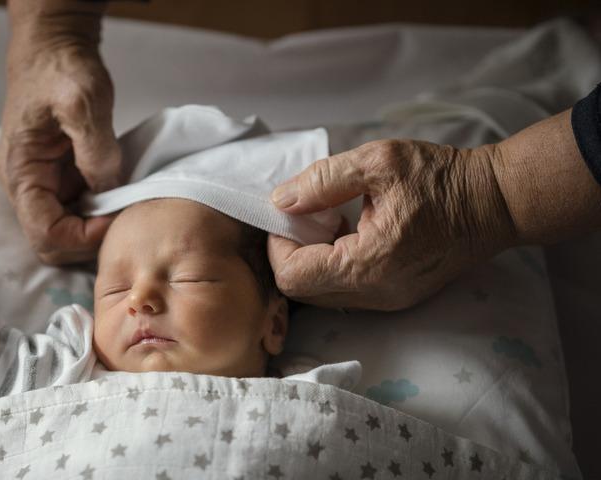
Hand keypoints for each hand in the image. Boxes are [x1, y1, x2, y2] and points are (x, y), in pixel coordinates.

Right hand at [0, 5, 120, 264]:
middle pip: (54, 242)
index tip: (116, 218)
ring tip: (126, 205)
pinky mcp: (62, 178)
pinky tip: (122, 194)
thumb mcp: (82, 100)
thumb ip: (95, 149)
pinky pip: (81, 210)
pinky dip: (102, 210)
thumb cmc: (61, 69)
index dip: (83, 237)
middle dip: (90, 239)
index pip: (45, 234)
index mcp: (21, 173)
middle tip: (125, 218)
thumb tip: (109, 190)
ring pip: (69, 230)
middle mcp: (28, 187)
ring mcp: (45, 185)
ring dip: (97, 227)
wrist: (54, 48)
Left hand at [267, 139, 515, 310]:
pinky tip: (351, 232)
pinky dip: (334, 265)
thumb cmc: (439, 178)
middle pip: (302, 291)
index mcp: (367, 265)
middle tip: (310, 216)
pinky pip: (345, 292)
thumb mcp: (377, 163)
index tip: (291, 212)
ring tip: (332, 222)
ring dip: (313, 260)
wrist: (495, 202)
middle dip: (293, 252)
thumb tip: (280, 201)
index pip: (292, 277)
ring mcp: (387, 301)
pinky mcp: (395, 298)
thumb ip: (322, 181)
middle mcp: (375, 294)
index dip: (278, 244)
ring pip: (321, 295)